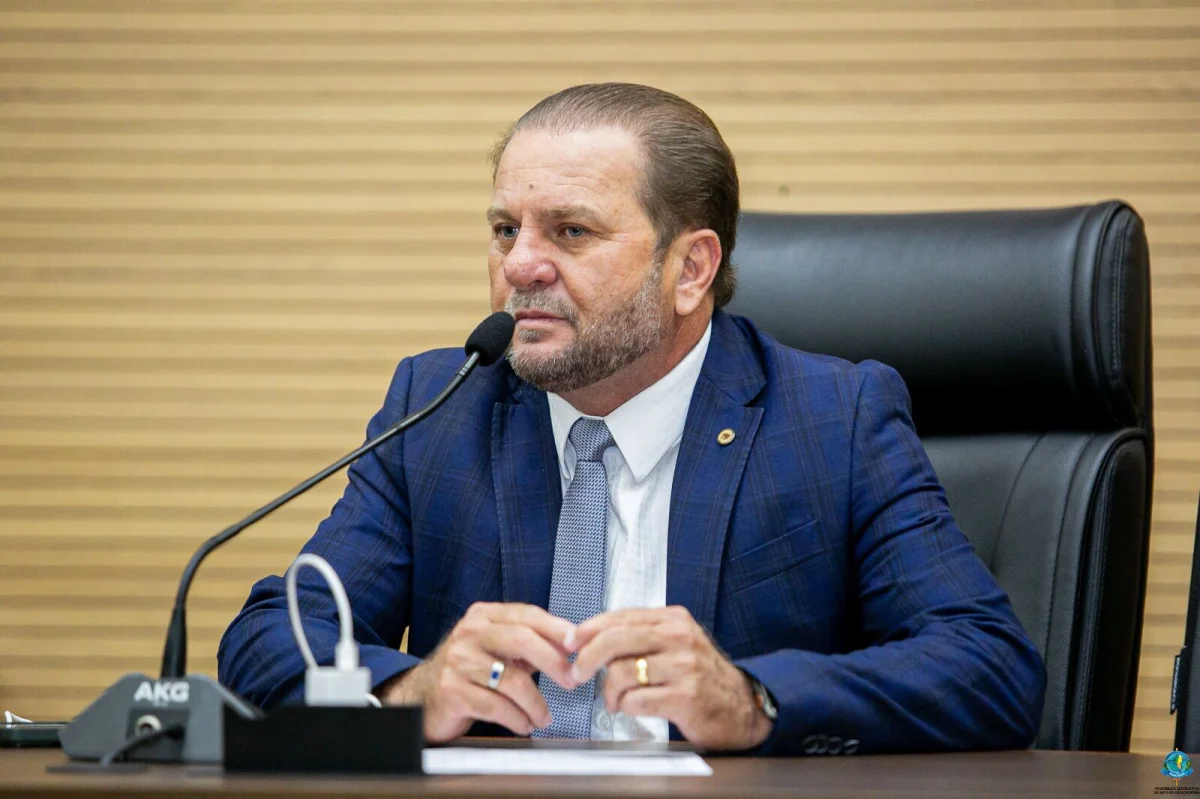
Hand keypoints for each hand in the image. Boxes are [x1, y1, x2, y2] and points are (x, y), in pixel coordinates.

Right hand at [378, 602, 576, 742]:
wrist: (422, 696)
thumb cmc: (468, 671)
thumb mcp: (496, 649)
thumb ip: (528, 644)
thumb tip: (568, 645)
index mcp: (483, 616)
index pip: (526, 614)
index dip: (555, 627)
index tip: (576, 643)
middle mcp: (469, 633)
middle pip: (521, 639)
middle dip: (552, 662)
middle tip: (571, 680)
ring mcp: (459, 661)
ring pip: (512, 680)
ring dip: (536, 703)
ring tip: (543, 717)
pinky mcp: (452, 691)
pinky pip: (496, 706)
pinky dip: (517, 719)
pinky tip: (524, 724)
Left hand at [571, 606, 772, 750]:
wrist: (742, 707)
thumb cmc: (700, 675)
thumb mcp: (676, 643)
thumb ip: (641, 635)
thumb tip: (591, 637)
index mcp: (674, 619)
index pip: (621, 616)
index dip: (589, 628)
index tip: (571, 642)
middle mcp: (679, 638)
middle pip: (615, 640)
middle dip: (587, 658)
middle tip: (577, 673)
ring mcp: (683, 667)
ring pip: (621, 672)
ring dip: (609, 691)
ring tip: (614, 700)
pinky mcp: (685, 697)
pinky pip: (636, 700)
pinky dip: (625, 706)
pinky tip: (629, 708)